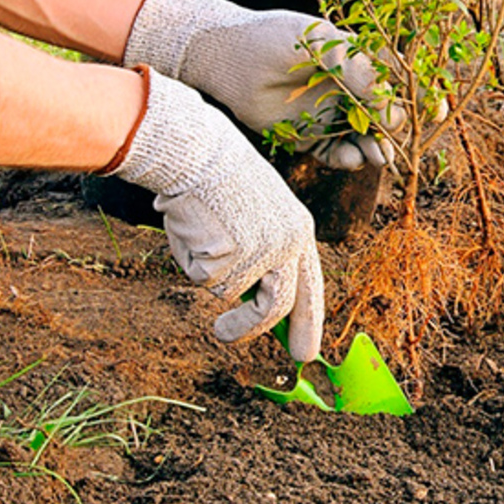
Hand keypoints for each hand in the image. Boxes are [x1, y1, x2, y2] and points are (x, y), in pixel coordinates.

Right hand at [106, 67, 323, 360]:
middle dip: (252, 330)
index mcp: (300, 231)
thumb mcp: (256, 215)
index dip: (308, 322)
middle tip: (224, 336)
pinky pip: (206, 279)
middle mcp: (290, 244)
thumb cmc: (220, 181)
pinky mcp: (234, 256)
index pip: (310, 287)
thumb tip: (251, 303)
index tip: (306, 352)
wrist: (199, 151)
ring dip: (212, 282)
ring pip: (233, 294)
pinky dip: (193, 261)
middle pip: (279, 306)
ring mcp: (263, 251)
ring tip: (200, 250)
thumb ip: (261, 256)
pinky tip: (194, 228)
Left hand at [123, 0, 400, 169]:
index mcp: (357, 61)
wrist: (225, 58)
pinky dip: (348, 159)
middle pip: (387, 116)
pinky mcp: (308, 137)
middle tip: (402, 143)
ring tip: (380, 157)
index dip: (420, 98)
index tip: (435, 113)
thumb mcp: (323, 47)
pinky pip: (336, 154)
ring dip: (377, 149)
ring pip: (365, 139)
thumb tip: (394, 110)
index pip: (399, 81)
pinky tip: (352, 158)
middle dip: (398, 132)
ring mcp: (329, 114)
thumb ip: (360, 75)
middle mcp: (347, 90)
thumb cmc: (274, 40)